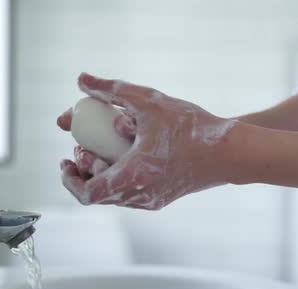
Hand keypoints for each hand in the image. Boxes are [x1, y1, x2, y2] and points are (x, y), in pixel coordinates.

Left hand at [58, 73, 237, 209]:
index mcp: (132, 177)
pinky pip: (131, 192)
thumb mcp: (150, 102)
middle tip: (82, 148)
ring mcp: (153, 200)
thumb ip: (112, 89)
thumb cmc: (193, 128)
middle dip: (84, 170)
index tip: (66, 160)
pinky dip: (119, 176)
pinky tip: (127, 153)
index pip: (87, 193)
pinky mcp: (164, 197)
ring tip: (101, 150)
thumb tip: (82, 79)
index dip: (69, 179)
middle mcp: (140, 196)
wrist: (232, 152)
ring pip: (114, 194)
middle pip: (98, 194)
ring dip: (102, 174)